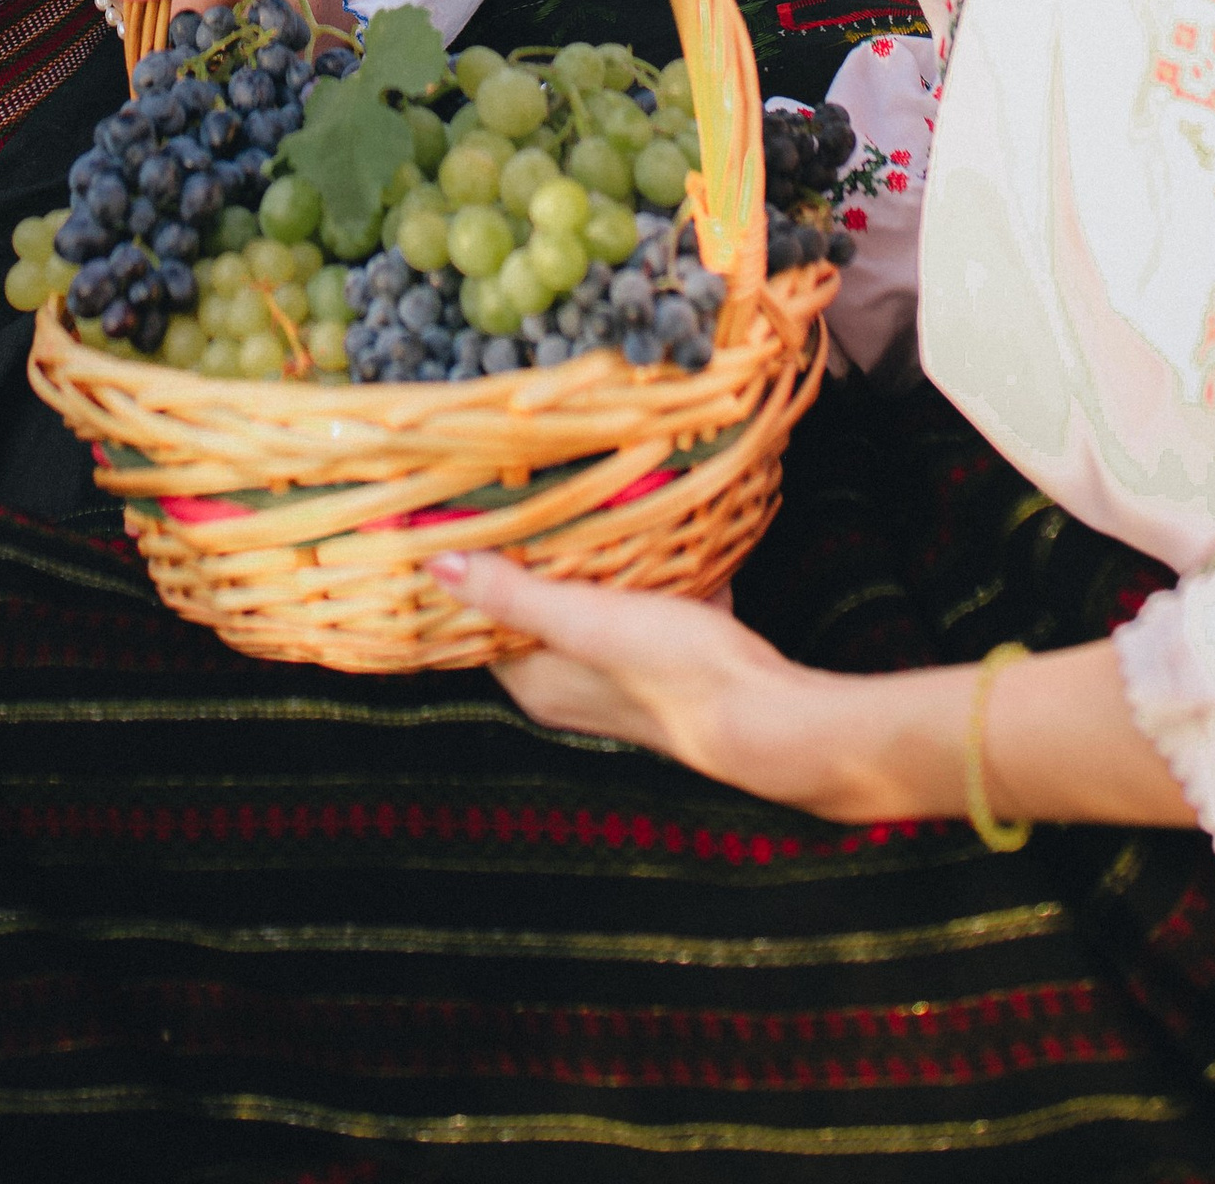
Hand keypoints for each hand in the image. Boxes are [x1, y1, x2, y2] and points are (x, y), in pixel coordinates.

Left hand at [430, 554, 1202, 833]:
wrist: (779, 721)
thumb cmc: (679, 672)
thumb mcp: (590, 620)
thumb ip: (515, 592)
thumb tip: (435, 562)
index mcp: (541, 684)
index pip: (478, 627)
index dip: (466, 575)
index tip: (455, 516)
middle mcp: (573, 691)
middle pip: (533, 614)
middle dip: (528, 559)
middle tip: (517, 494)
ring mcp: (626, 681)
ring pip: (592, 610)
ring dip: (591, 566)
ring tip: (586, 502)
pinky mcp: (672, 667)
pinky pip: (646, 612)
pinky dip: (650, 579)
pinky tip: (668, 540)